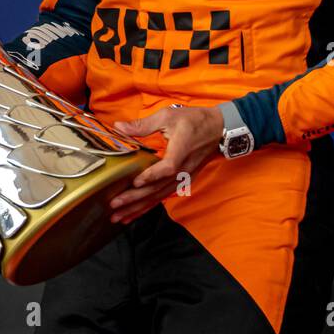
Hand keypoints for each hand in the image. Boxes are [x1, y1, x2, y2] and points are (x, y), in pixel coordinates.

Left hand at [107, 105, 224, 224]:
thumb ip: (143, 125)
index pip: (168, 167)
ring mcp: (184, 177)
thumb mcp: (168, 116)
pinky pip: (164, 196)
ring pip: (160, 196)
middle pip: (159, 188)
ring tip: (119, 217)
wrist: (219, 130)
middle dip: (135, 198)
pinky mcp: (183, 181)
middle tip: (114, 204)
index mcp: (181, 150)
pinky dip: (148, 206)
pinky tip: (134, 214)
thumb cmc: (194, 121)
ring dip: (139, 207)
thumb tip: (118, 127)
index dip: (152, 176)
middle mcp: (184, 168)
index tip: (136, 182)